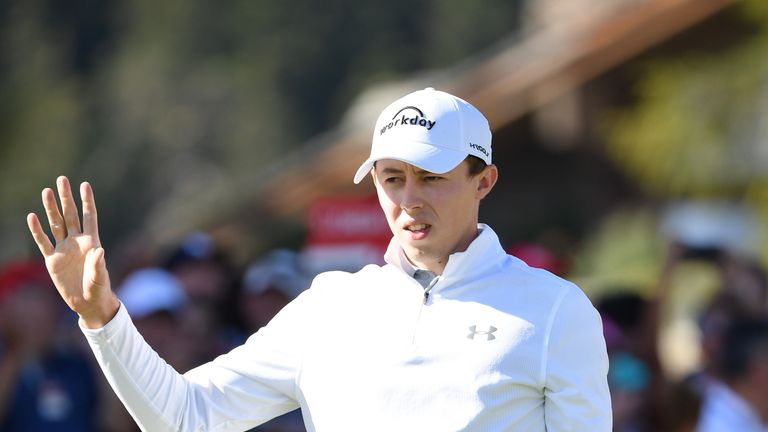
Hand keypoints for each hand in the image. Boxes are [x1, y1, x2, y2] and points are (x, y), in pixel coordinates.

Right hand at [27, 176, 118, 328]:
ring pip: (56, 224)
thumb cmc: (99, 288)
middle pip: (70, 215)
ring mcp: (63, 249)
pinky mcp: (52, 260)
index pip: (89, 216)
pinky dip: (37, 231)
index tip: (84, 184)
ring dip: (51, 209)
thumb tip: (99, 250)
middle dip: (66, 198)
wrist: (87, 303)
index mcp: (91, 241)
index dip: (87, 201)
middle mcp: (77, 241)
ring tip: (46, 191)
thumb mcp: (100, 277)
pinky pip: (43, 242)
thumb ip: (99, 264)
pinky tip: (32, 217)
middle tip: (61, 179)